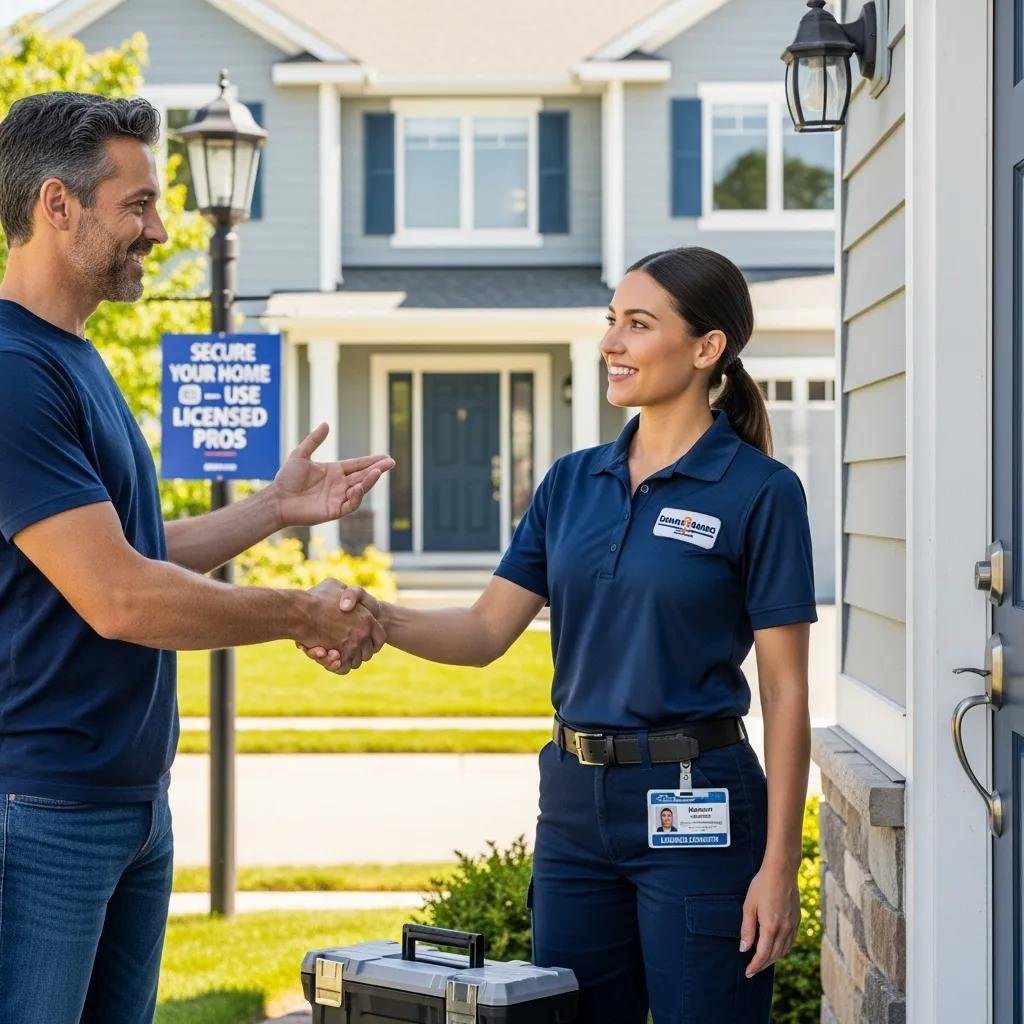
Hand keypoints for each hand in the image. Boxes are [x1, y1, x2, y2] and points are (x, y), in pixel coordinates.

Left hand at [272, 423, 394, 528]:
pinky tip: (358, 487)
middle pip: (363, 476)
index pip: (357, 465)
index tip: (385, 456)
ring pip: (360, 489)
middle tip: (390, 462)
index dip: (371, 461)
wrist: (277, 500)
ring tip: (377, 472)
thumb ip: (314, 440)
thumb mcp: (300, 454)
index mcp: (334, 471)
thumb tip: (326, 424)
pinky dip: (356, 497)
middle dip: (377, 469)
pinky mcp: (334, 510)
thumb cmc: (286, 478)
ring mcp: (338, 498)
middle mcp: (339, 484)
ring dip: (369, 481)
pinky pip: (350, 504)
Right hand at [301, 579, 385, 672]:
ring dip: (346, 659)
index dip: (373, 641)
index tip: (364, 641)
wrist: (301, 611)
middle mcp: (363, 634)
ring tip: (333, 651)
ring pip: (355, 662)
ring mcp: (352, 646)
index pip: (380, 637)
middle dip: (359, 652)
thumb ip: (344, 593)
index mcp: (367, 618)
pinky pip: (343, 668)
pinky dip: (337, 666)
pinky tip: (327, 656)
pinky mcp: (338, 657)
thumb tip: (345, 598)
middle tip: (346, 647)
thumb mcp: (334, 586)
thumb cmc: (316, 597)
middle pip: (368, 652)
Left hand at [740, 864, 800, 977]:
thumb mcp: (749, 906)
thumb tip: (744, 949)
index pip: (763, 955)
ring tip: (763, 961)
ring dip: (773, 958)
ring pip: (784, 950)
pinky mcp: (797, 920)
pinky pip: (791, 941)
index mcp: (771, 927)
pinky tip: (777, 948)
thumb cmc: (762, 885)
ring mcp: (793, 925)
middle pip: (774, 955)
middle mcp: (785, 929)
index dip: (755, 966)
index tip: (748, 972)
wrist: (782, 870)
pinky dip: (783, 949)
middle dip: (763, 964)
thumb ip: (747, 929)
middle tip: (753, 969)